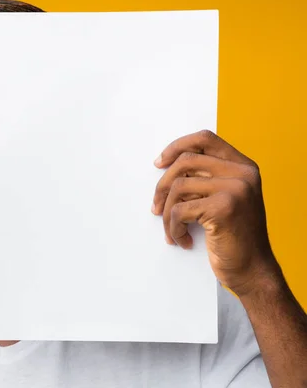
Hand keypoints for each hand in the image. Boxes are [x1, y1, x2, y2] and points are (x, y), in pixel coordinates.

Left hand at [152, 129, 278, 295]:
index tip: (159, 163)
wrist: (253, 271)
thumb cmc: (235, 237)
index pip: (204, 139)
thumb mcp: (228, 198)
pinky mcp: (224, 208)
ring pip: (178, 187)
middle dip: (162, 186)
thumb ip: (208, 178)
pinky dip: (173, 228)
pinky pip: (178, 211)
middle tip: (155, 207)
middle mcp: (243, 174)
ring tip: (172, 230)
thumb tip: (167, 166)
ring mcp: (235, 189)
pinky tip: (181, 239)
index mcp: (244, 167)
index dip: (176, 147)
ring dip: (166, 213)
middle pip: (185, 162)